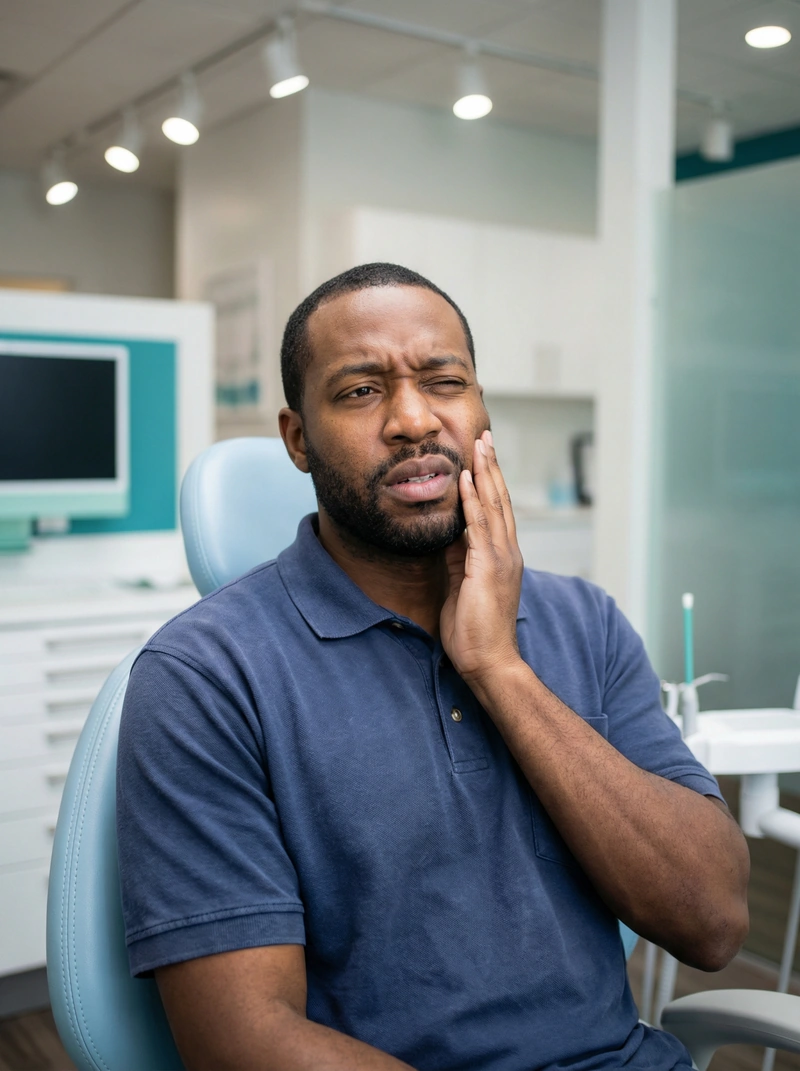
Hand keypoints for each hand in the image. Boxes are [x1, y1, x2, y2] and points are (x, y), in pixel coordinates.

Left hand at [440, 430, 523, 685]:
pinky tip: (466, 478)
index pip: (497, 510)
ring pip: (493, 505)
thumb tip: (449, 535)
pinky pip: (479, 525)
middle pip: (500, 499)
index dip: (490, 480)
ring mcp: (501, 558)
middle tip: (485, 436)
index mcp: (502, 557)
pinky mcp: (488, 567)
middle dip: (492, 466)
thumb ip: (458, 559)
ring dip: (485, 472)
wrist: (488, 662)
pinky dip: (473, 499)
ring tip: (479, 444)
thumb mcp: (461, 586)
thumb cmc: (474, 632)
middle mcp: (507, 552)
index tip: (482, 455)